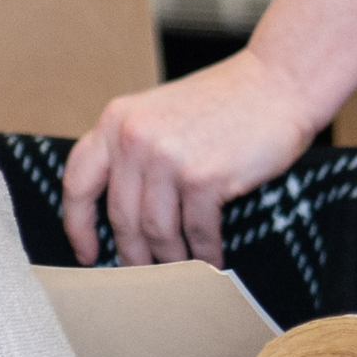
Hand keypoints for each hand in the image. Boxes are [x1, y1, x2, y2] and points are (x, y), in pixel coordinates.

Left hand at [64, 51, 327, 268]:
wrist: (278, 82)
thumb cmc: (225, 101)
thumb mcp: (160, 113)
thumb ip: (133, 150)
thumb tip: (119, 212)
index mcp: (117, 119)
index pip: (79, 181)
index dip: (77, 224)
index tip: (87, 251)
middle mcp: (135, 138)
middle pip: (120, 216)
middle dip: (131, 253)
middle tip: (140, 273)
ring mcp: (168, 158)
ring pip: (156, 231)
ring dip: (168, 259)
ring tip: (178, 271)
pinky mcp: (204, 178)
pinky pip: (196, 232)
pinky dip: (204, 253)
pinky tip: (211, 261)